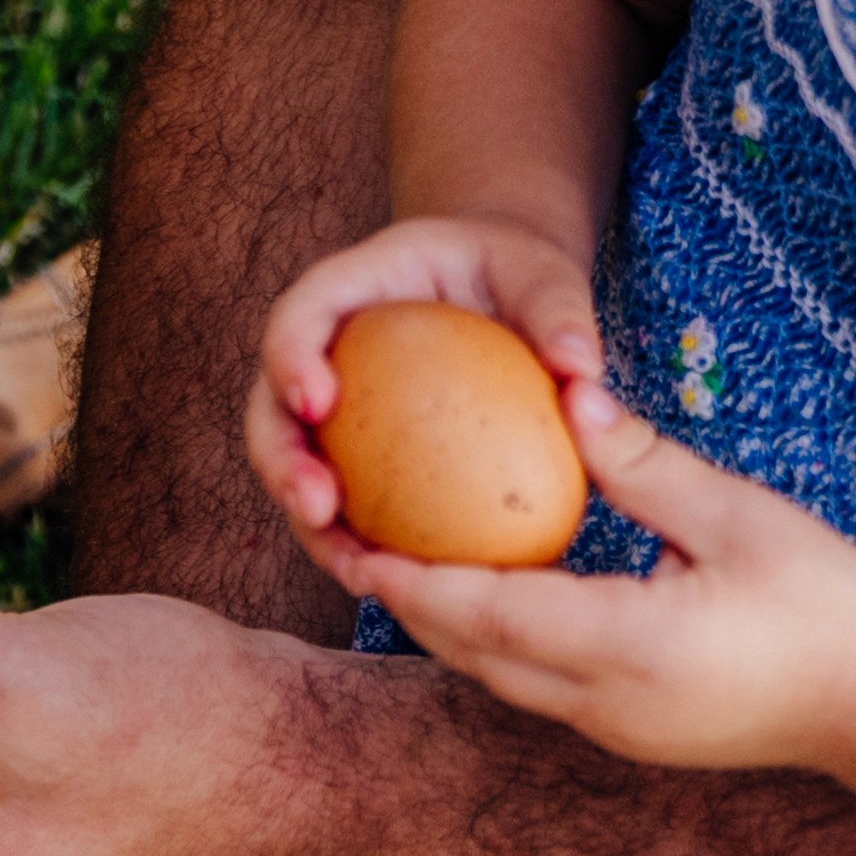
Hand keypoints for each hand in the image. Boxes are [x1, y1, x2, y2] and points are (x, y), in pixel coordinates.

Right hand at [244, 211, 602, 580]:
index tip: (318, 403)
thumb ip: (557, 309)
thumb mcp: (542, 272)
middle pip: (272, 405)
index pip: (299, 314)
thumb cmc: (518, 271)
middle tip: (317, 506)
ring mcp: (334, 407)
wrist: (504, 287)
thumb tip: (583, 372)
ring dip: (312, 523)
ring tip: (354, 569)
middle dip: (281, 461)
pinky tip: (397, 583)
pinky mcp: (356, 453)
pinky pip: (345, 501)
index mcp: (352, 285)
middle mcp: (324, 349)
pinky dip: (359, 542)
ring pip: (296, 467)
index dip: (290, 358)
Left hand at [351, 380, 855, 773]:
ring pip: (500, 677)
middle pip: (474, 653)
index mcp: (629, 645)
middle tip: (352, 540)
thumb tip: (568, 390)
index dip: (415, 580)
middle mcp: (605, 701)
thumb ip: (643, 465)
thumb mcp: (739, 517)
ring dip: (447, 627)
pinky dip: (496, 643)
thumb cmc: (831, 601)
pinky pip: (538, 687)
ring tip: (398, 563)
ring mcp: (617, 728)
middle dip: (409, 602)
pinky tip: (484, 595)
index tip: (358, 541)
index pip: (491, 613)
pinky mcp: (632, 735)